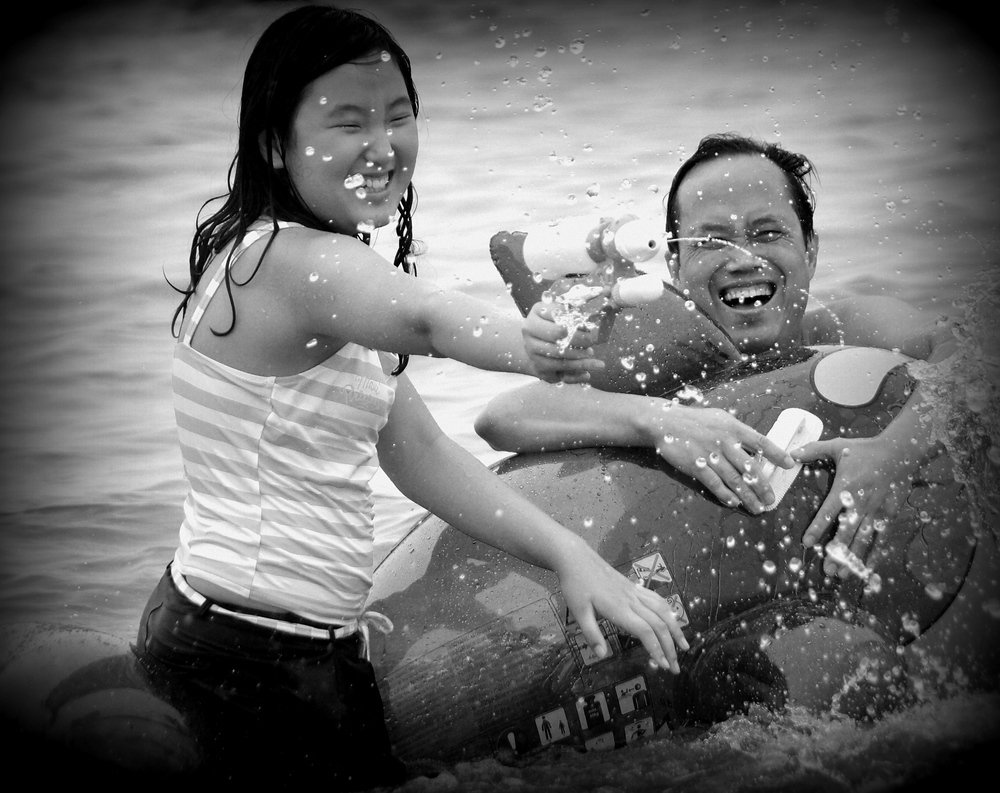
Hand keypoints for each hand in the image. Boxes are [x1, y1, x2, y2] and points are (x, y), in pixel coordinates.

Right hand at [522, 301, 605, 383]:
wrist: (536, 342)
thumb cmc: (554, 323)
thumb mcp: (562, 310)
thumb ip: (578, 303)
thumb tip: (604, 292)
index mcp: (535, 315)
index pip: (558, 318)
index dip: (575, 323)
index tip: (588, 326)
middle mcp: (529, 333)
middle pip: (558, 337)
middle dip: (579, 340)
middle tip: (592, 341)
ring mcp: (532, 351)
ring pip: (559, 357)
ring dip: (580, 358)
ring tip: (594, 357)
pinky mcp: (538, 367)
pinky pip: (559, 372)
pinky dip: (575, 373)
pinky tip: (588, 374)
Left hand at [558, 544, 688, 672]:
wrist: (577, 558)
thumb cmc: (575, 585)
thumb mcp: (578, 611)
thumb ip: (591, 634)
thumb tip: (602, 656)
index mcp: (619, 609)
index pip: (645, 631)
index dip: (657, 649)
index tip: (664, 666)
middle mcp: (632, 600)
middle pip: (659, 624)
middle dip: (670, 647)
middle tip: (676, 668)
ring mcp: (635, 592)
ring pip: (663, 611)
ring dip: (676, 629)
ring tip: (684, 646)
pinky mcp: (634, 586)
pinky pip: (657, 599)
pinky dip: (669, 612)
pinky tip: (672, 619)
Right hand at [641, 402, 794, 512]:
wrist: (664, 423)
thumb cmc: (694, 420)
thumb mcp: (719, 418)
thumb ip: (736, 431)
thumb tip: (754, 445)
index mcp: (733, 427)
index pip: (761, 442)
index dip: (776, 454)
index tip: (789, 464)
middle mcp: (724, 442)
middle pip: (750, 468)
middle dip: (763, 487)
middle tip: (771, 500)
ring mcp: (710, 455)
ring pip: (734, 480)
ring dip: (747, 497)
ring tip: (757, 508)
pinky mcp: (696, 466)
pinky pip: (715, 484)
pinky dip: (725, 495)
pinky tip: (734, 503)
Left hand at [792, 435, 912, 578]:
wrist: (900, 450)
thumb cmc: (865, 450)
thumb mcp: (837, 446)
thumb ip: (812, 450)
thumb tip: (790, 454)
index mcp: (845, 488)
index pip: (828, 512)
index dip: (817, 528)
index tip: (807, 543)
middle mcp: (861, 503)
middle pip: (847, 532)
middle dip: (837, 552)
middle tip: (827, 570)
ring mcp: (877, 511)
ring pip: (864, 539)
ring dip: (854, 558)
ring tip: (843, 574)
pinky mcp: (890, 514)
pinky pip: (882, 537)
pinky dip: (876, 554)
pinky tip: (869, 568)